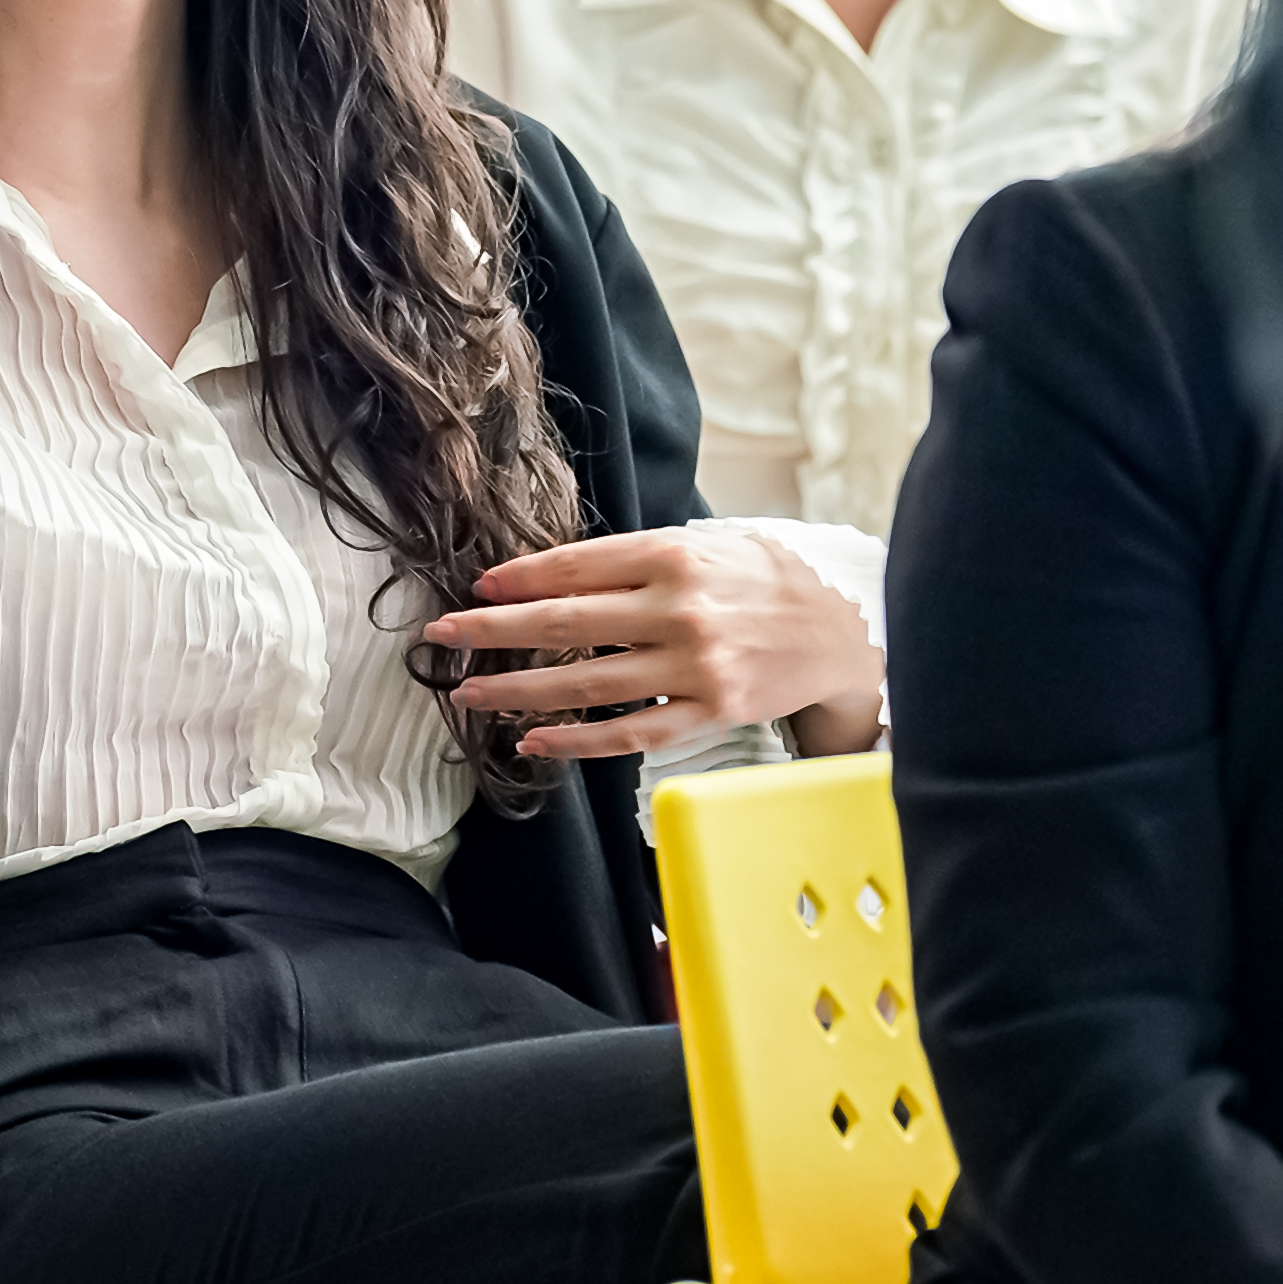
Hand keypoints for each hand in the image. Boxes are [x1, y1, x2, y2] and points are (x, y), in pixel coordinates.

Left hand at [428, 528, 881, 760]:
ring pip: (589, 684)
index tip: (476, 587)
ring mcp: (694, 667)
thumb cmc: (763, 575)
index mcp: (673, 555)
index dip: (519, 579)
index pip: (576, 567)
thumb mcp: (705, 541)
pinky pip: (631, 732)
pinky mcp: (710, 712)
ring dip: (520, 690)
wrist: (841, 625)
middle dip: (494, 631)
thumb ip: (637, 558)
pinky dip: (577, 739)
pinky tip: (534, 741)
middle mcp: (679, 610)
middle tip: (441, 636)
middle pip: (567, 624)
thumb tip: (556, 574)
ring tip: (469, 693)